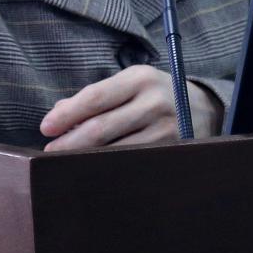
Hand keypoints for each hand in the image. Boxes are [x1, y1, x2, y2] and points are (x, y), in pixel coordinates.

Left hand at [39, 64, 221, 151]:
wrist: (207, 108)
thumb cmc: (155, 95)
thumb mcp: (130, 84)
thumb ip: (96, 95)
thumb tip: (58, 111)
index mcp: (139, 78)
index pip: (95, 97)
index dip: (67, 114)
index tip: (45, 128)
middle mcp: (154, 102)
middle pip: (101, 127)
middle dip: (69, 143)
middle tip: (48, 154)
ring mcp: (166, 129)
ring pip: (116, 150)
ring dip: (86, 159)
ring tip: (64, 166)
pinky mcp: (173, 151)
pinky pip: (134, 163)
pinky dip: (110, 169)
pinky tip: (95, 173)